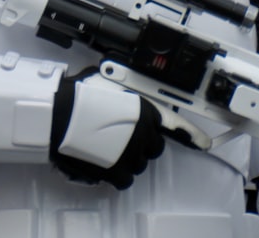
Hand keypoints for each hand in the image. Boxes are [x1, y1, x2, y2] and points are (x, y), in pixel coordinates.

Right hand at [50, 68, 208, 189]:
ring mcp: (131, 154)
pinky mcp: (117, 172)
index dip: (191, 134)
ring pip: (139, 164)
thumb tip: (115, 85)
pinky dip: (116, 174)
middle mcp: (143, 133)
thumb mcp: (101, 79)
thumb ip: (119, 89)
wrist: (54, 115)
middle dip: (140, 143)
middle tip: (120, 137)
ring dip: (127, 158)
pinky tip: (103, 164)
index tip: (204, 142)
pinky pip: (125, 179)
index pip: (175, 125)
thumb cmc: (73, 95)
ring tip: (105, 149)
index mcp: (144, 110)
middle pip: (153, 146)